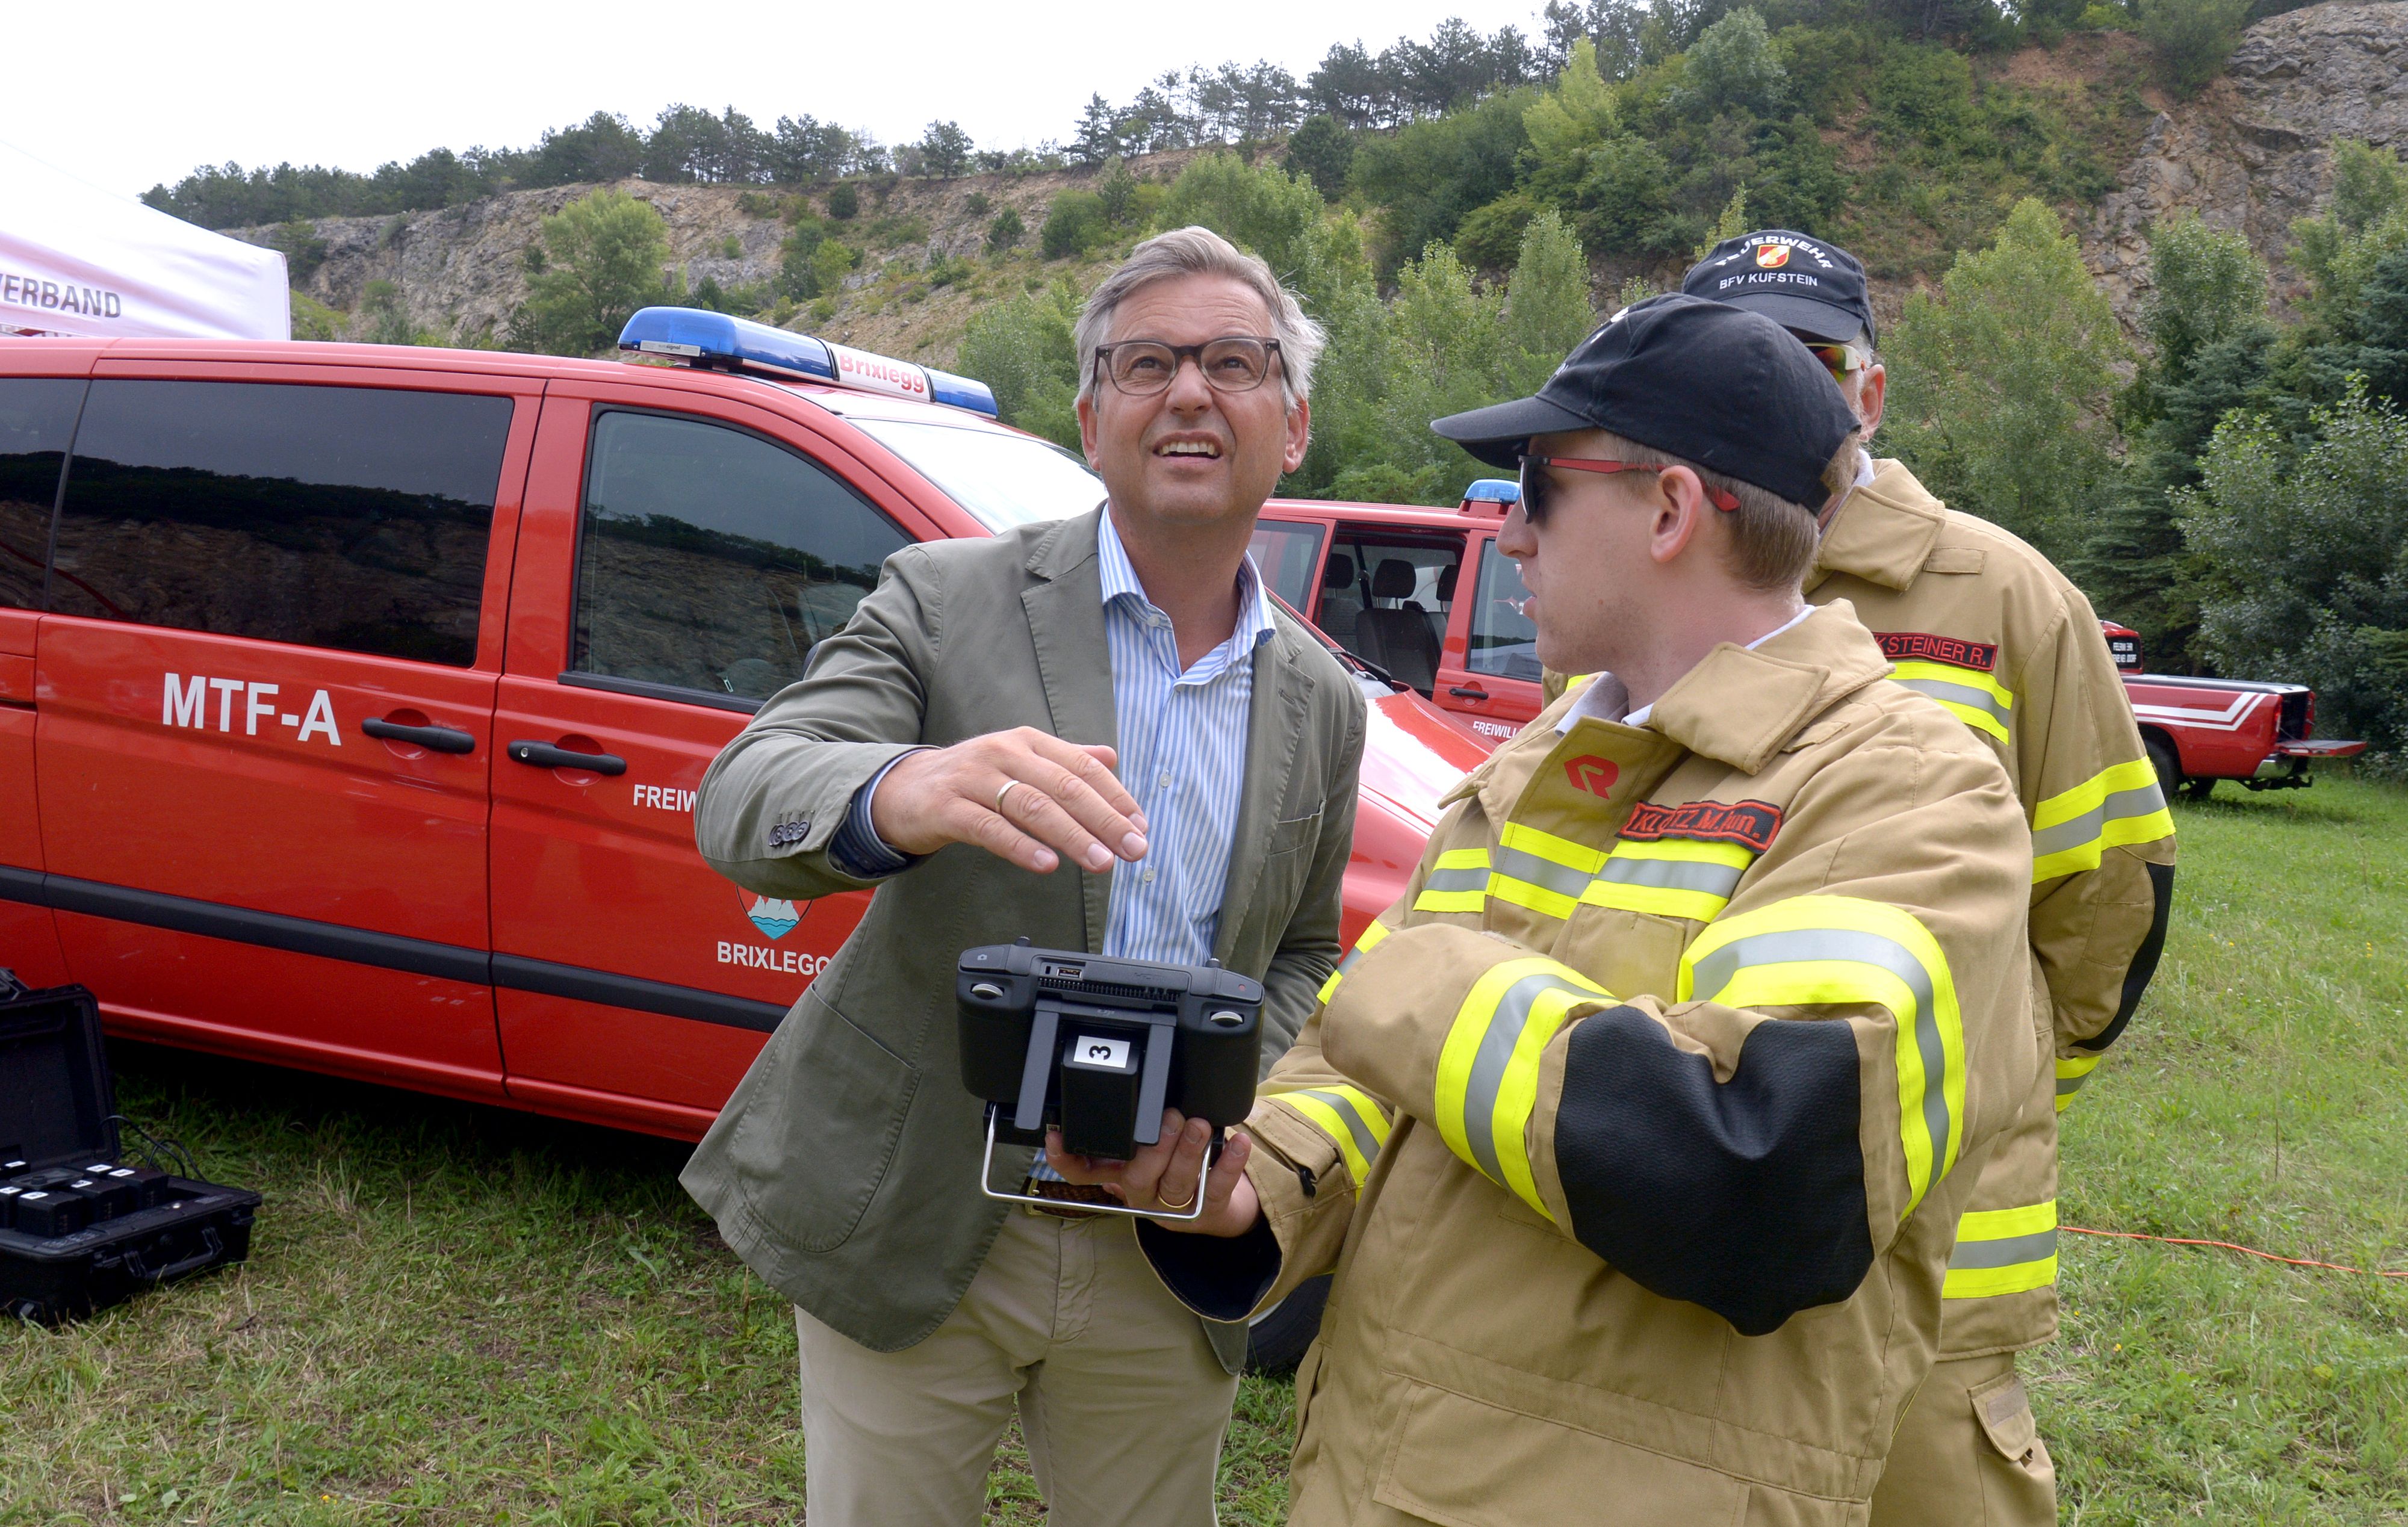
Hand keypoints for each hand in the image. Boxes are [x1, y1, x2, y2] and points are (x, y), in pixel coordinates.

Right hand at [871, 727, 1147, 873]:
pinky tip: (1047, 865)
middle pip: (1063, 787)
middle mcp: (1003, 754)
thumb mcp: (1018, 761)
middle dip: (1104, 820)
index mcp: (1027, 742)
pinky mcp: (948, 808)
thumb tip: (1110, 756)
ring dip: (1072, 837)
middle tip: (1132, 849)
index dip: (1116, 797)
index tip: (1141, 826)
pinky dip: (1022, 847)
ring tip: (1101, 862)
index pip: (1082, 767)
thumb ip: (1063, 760)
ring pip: (1032, 807)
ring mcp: (974, 779)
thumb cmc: (970, 780)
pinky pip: (990, 828)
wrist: (901, 789)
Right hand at [1046, 1110, 1260, 1236]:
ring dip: (1189, 1152)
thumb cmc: (1178, 1163)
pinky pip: (1216, 1189)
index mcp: (1121, 1174)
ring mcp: (1174, 1207)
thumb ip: (1139, 1121)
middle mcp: (1142, 1193)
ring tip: (1200, 1125)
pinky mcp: (1207, 1212)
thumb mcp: (1150, 1144)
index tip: (1056, 1137)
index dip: (1065, 1159)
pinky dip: (1228, 1164)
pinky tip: (1238, 1143)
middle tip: (1171, 1118)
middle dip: (1155, 1147)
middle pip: (1138, 1177)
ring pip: (1176, 1184)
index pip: (1083, 1172)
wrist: (1217, 1207)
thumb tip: (1133, 1081)